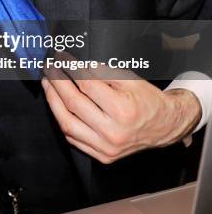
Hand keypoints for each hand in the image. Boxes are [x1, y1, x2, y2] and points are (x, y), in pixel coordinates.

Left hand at [42, 65, 201, 163]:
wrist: (165, 126)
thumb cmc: (148, 101)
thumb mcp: (130, 80)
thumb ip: (103, 73)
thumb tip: (78, 65)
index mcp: (122, 110)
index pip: (86, 85)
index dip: (70, 68)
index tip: (61, 57)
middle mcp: (112, 132)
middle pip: (73, 103)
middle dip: (56, 82)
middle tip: (50, 68)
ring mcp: (105, 147)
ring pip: (67, 123)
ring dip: (53, 101)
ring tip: (48, 84)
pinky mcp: (102, 156)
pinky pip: (73, 138)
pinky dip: (62, 120)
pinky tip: (57, 105)